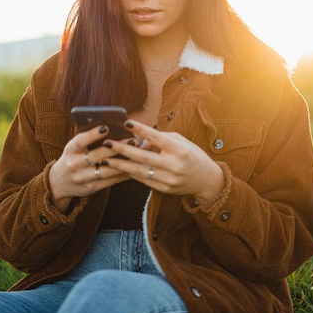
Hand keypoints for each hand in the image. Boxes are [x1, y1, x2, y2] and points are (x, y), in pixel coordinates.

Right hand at [48, 125, 130, 212]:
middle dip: (116, 147)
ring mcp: (82, 178)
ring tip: (138, 153)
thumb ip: (90, 138)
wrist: (59, 182)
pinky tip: (134, 166)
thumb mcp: (75, 147)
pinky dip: (123, 174)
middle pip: (97, 156)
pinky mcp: (90, 188)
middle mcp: (74, 164)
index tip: (106, 127)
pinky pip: (110, 181)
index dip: (92, 134)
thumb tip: (113, 126)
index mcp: (70, 150)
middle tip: (133, 139)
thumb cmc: (74, 157)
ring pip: (106, 170)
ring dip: (123, 162)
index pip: (80, 141)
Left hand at [103, 120, 224, 201]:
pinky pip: (144, 181)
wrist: (207, 180)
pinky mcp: (165, 190)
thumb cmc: (192, 155)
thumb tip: (140, 142)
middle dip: (123, 150)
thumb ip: (160, 139)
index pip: (156, 137)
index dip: (141, 130)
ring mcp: (169, 179)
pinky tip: (119, 169)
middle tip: (107, 143)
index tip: (126, 123)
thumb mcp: (181, 142)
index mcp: (179, 149)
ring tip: (106, 159)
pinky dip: (131, 174)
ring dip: (121, 165)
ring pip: (140, 172)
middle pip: (143, 157)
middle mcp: (174, 165)